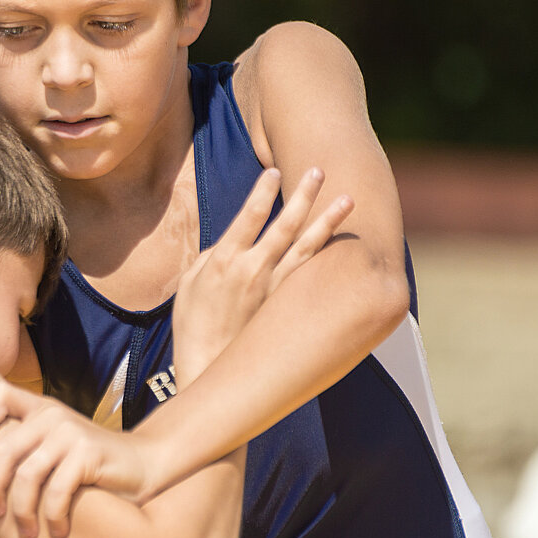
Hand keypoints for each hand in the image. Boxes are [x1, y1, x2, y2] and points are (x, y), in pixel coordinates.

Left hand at [0, 382, 147, 537]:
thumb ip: (26, 448)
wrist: (142, 465)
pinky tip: (58, 530)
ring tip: (27, 533)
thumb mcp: (55, 447)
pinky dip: (52, 517)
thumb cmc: (90, 465)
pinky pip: (56, 491)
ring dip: (22, 512)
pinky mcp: (89, 453)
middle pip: (4, 449)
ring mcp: (71, 432)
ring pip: (27, 476)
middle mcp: (53, 414)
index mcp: (41, 409)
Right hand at [173, 167, 352, 379]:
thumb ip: (212, 256)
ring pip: (307, 247)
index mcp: (225, 260)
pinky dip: (326, 256)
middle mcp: (253, 270)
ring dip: (328, 221)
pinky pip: (311, 275)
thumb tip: (231, 242)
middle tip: (319, 170)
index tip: (275, 171)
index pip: (250, 215)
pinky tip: (343, 244)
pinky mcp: (286, 306)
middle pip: (285, 224)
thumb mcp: (190, 282)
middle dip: (304, 195)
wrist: (209, 367)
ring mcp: (273, 289)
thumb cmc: (193, 323)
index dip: (263, 191)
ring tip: (347, 199)